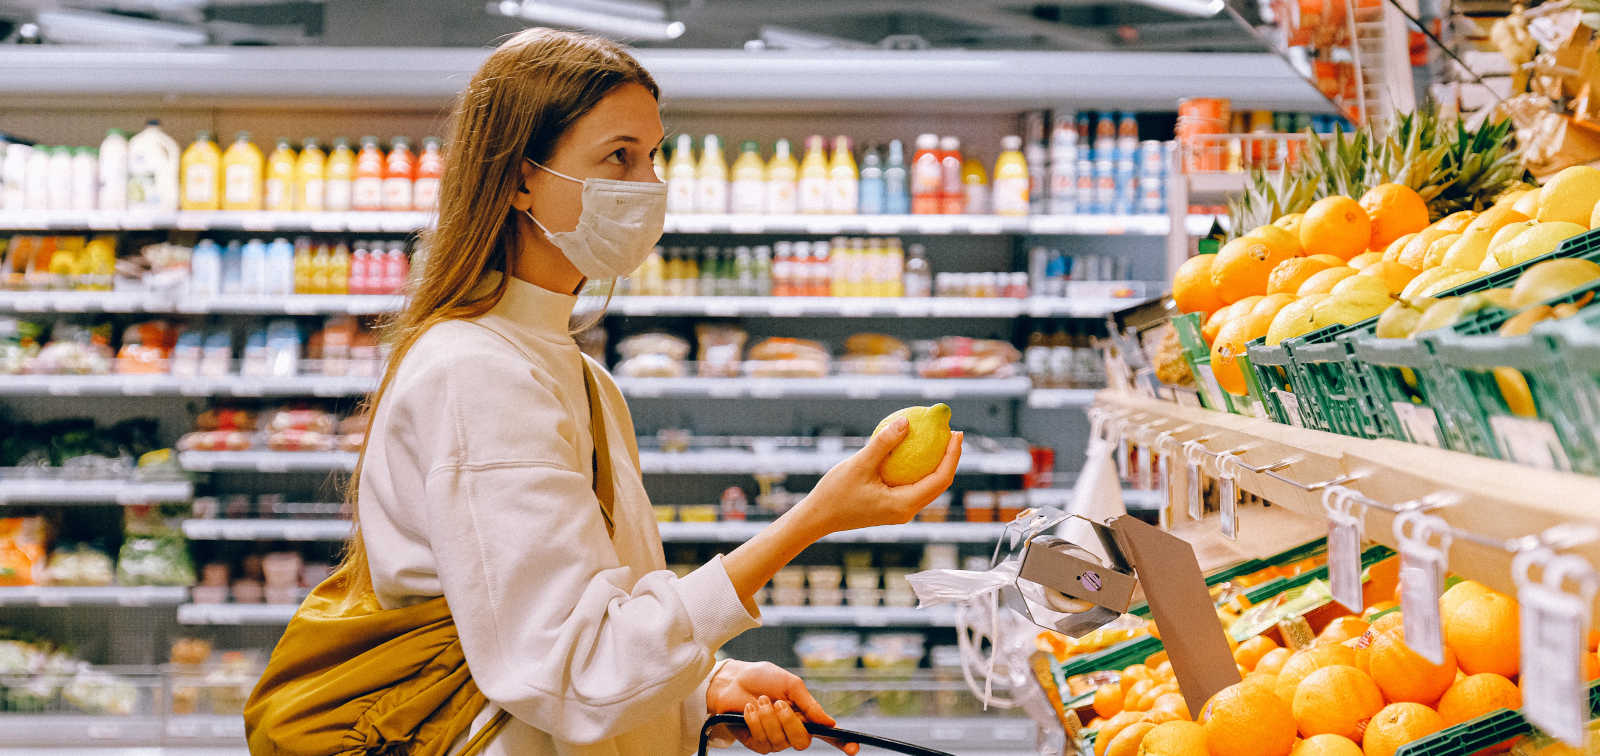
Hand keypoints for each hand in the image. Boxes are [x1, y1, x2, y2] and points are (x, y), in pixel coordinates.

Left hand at [706, 660, 858, 753]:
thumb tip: (830, 722)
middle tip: (778, 703)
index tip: (854, 748)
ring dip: (768, 718)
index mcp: (804, 715)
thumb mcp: (790, 685)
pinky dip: (755, 721)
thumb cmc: (762, 678)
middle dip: (789, 723)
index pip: (827, 734)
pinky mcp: (757, 743)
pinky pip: (762, 740)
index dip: (842, 742)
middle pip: (803, 741)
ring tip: (760, 701)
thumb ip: (810, 704)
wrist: (732, 680)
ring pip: (780, 741)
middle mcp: (792, 730)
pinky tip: (749, 709)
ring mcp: (775, 739)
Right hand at [797, 419, 962, 536]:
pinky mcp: (892, 507)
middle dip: (949, 458)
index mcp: (904, 504)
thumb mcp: (859, 464)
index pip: (940, 479)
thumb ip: (883, 443)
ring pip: (928, 486)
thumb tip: (907, 421)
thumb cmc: (835, 493)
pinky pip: (913, 485)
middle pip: (939, 484)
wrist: (818, 517)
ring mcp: (900, 511)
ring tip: (938, 438)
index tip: (956, 432)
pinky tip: (913, 450)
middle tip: (951, 431)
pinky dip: (918, 468)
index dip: (952, 455)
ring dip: (936, 463)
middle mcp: (907, 511)